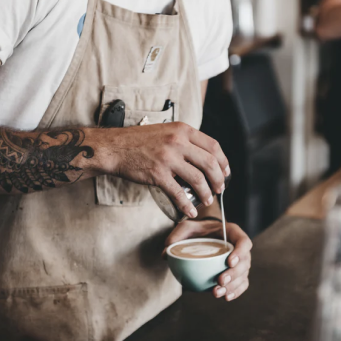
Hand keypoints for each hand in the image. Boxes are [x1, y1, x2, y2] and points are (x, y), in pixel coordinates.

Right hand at [96, 123, 229, 218]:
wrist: (114, 147)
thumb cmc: (139, 141)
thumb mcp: (166, 131)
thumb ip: (184, 140)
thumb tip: (203, 157)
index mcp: (183, 130)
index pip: (213, 146)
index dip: (223, 161)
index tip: (225, 172)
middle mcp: (178, 142)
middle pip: (209, 163)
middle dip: (218, 179)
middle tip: (219, 189)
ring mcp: (168, 158)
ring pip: (198, 179)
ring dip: (206, 193)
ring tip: (207, 200)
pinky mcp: (157, 173)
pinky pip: (178, 193)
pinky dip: (186, 205)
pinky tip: (190, 211)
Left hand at [164, 219, 251, 301]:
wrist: (205, 235)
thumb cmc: (198, 230)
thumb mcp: (187, 227)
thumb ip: (177, 236)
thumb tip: (166, 253)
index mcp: (232, 233)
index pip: (244, 241)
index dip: (240, 252)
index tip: (229, 261)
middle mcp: (239, 248)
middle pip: (245, 262)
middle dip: (234, 274)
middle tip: (220, 281)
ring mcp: (240, 262)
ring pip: (243, 275)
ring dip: (233, 286)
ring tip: (217, 293)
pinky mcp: (237, 273)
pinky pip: (242, 284)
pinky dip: (236, 291)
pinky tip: (226, 297)